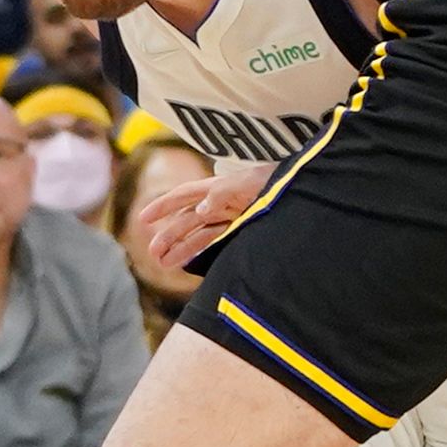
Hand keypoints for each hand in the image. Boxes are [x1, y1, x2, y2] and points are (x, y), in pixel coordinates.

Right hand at [135, 163, 267, 269]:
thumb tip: (201, 210)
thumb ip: (223, 193)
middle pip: (188, 221)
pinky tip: (188, 263)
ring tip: (164, 263)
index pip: (183, 196)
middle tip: (153, 253)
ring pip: (199, 235)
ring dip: (181, 248)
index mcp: (218, 189)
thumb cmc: (276, 182)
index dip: (162, 206)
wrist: (305, 195)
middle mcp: (221, 204)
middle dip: (169, 235)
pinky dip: (200, 253)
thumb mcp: (249, 183)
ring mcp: (232, 220)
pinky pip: (216, 244)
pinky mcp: (243, 234)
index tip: (142, 219)